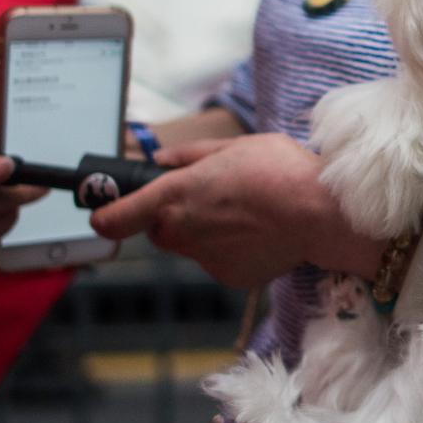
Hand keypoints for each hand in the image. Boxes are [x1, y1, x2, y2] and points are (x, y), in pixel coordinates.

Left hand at [89, 133, 384, 287]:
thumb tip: (160, 159)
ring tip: (246, 212)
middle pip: (160, 229)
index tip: (101, 215)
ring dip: (207, 232)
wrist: (321, 213)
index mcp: (177, 193)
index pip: (119, 217)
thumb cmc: (280, 170)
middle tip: (210, 198)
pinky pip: (218, 261)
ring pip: (192, 245)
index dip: (107, 216)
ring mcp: (204, 258)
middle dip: (174, 217)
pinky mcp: (228, 276)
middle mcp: (183, 230)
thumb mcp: (234, 145)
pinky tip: (259, 232)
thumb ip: (191, 155)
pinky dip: (232, 249)